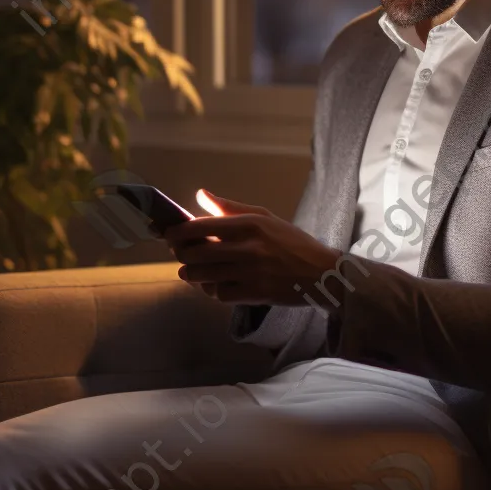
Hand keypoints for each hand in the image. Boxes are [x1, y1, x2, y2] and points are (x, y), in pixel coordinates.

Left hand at [163, 189, 344, 305]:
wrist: (321, 274)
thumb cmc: (292, 242)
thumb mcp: (264, 218)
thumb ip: (230, 208)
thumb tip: (200, 195)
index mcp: (249, 224)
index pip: (202, 226)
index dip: (178, 232)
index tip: (169, 234)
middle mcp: (248, 247)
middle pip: (196, 252)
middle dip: (181, 254)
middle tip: (179, 254)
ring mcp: (251, 272)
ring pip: (203, 275)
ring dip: (192, 274)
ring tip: (190, 271)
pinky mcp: (254, 294)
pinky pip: (220, 294)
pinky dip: (214, 291)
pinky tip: (216, 285)